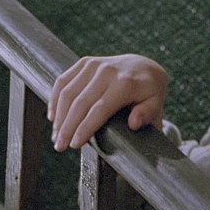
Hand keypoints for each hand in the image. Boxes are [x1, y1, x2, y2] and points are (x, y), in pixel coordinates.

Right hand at [49, 54, 168, 151]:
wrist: (145, 66)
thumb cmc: (149, 92)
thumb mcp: (156, 104)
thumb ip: (147, 114)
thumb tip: (134, 124)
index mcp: (127, 83)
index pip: (100, 109)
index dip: (85, 127)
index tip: (74, 145)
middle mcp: (108, 71)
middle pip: (80, 102)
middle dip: (67, 127)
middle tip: (60, 147)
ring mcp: (95, 64)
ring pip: (68, 92)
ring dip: (59, 116)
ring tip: (56, 137)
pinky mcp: (85, 63)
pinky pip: (63, 80)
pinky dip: (55, 99)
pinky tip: (53, 116)